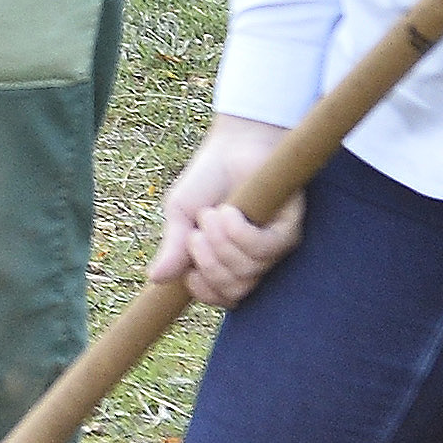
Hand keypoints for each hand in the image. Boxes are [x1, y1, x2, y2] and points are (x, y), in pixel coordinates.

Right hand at [148, 113, 306, 307]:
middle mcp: (253, 258)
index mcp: (226, 260)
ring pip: (248, 272)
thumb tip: (154, 279)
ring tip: (213, 213)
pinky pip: (263, 250)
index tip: (188, 270)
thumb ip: (174, 249)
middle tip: (197, 233)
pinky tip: (229, 212)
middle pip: (235, 290)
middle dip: (208, 264)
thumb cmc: (207, 179)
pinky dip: (238, 233)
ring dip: (220, 243)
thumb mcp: (180, 215)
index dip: (204, 290)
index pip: (223, 297)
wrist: (231, 145)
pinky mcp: (288, 229)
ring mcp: (272, 246)